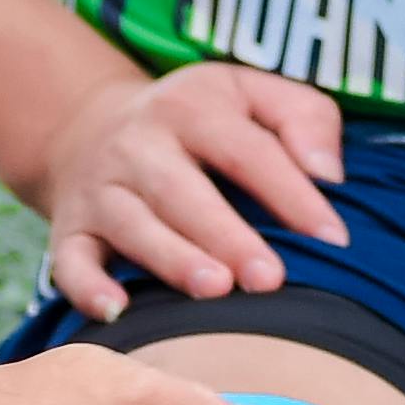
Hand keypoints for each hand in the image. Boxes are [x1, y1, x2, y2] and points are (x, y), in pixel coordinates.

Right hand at [34, 64, 349, 315]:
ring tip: (214, 289)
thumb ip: (305, 118)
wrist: (87, 125)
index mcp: (191, 107)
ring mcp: (101, 189)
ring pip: (132, 224)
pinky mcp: (71, 229)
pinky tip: (117, 310)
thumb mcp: (250, 93)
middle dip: (226, 234)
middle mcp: (138, 144)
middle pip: (181, 189)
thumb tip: (329, 173)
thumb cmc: (198, 122)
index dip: (291, 193)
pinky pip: (71, 260)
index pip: (247, 149)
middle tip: (269, 278)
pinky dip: (88, 286)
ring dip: (171, 257)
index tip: (333, 237)